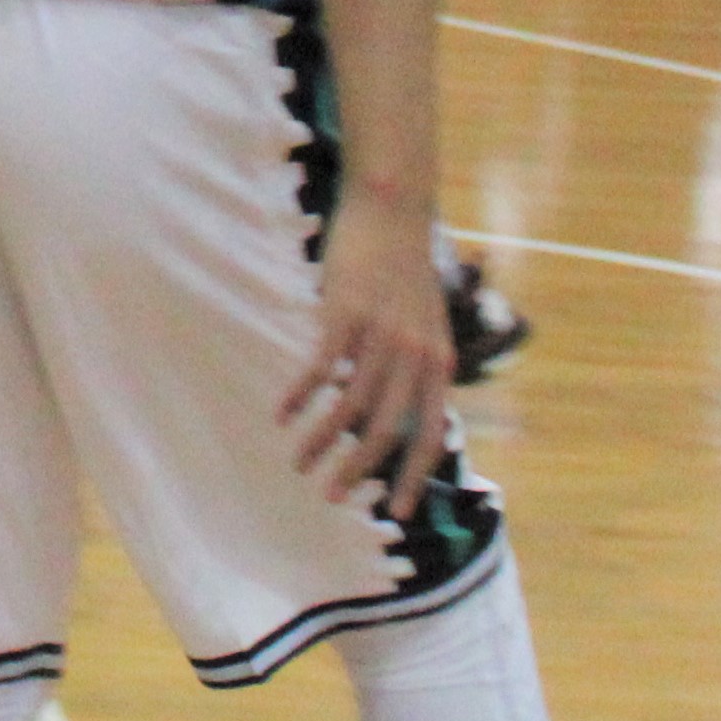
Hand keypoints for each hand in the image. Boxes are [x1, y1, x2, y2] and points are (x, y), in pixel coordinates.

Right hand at [282, 213, 463, 511]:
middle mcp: (414, 355)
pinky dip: (300, 395)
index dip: (412, 475)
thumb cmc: (405, 268)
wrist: (393, 208)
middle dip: (359, 469)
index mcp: (438, 362)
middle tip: (333, 497)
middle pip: (386, 430)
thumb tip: (397, 410)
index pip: (430, 434)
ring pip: (349, 405)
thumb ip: (415, 365)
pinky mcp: (346, 314)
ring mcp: (380, 334)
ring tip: (300, 463)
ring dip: (322, 439)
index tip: (393, 511)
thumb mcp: (425, 322)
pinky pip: (321, 368)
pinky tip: (282, 414)